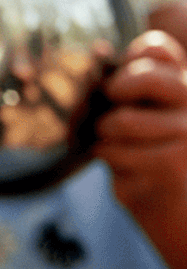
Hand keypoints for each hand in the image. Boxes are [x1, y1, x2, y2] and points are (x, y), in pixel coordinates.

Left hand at [95, 30, 186, 211]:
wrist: (183, 220)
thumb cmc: (150, 168)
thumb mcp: (139, 126)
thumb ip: (125, 99)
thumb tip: (90, 79)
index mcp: (184, 86)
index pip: (157, 48)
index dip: (130, 59)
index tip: (119, 87)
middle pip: (140, 76)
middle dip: (113, 94)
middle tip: (111, 118)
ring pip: (117, 121)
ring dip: (105, 141)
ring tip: (120, 153)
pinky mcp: (173, 161)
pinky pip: (113, 152)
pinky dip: (111, 164)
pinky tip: (130, 174)